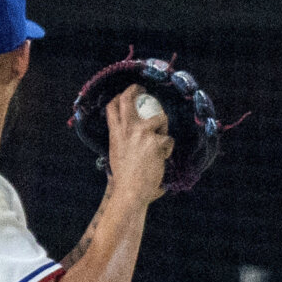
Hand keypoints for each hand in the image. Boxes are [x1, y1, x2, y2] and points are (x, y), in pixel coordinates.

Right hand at [104, 87, 171, 208]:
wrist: (130, 191)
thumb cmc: (124, 179)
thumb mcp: (117, 154)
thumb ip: (122, 141)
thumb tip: (130, 135)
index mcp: (115, 134)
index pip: (113, 107)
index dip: (120, 96)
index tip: (126, 94)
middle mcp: (127, 129)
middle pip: (129, 99)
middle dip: (136, 90)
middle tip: (143, 90)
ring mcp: (142, 133)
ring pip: (160, 118)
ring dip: (163, 128)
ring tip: (160, 143)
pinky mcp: (156, 141)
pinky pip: (168, 140)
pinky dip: (167, 150)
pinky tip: (161, 160)